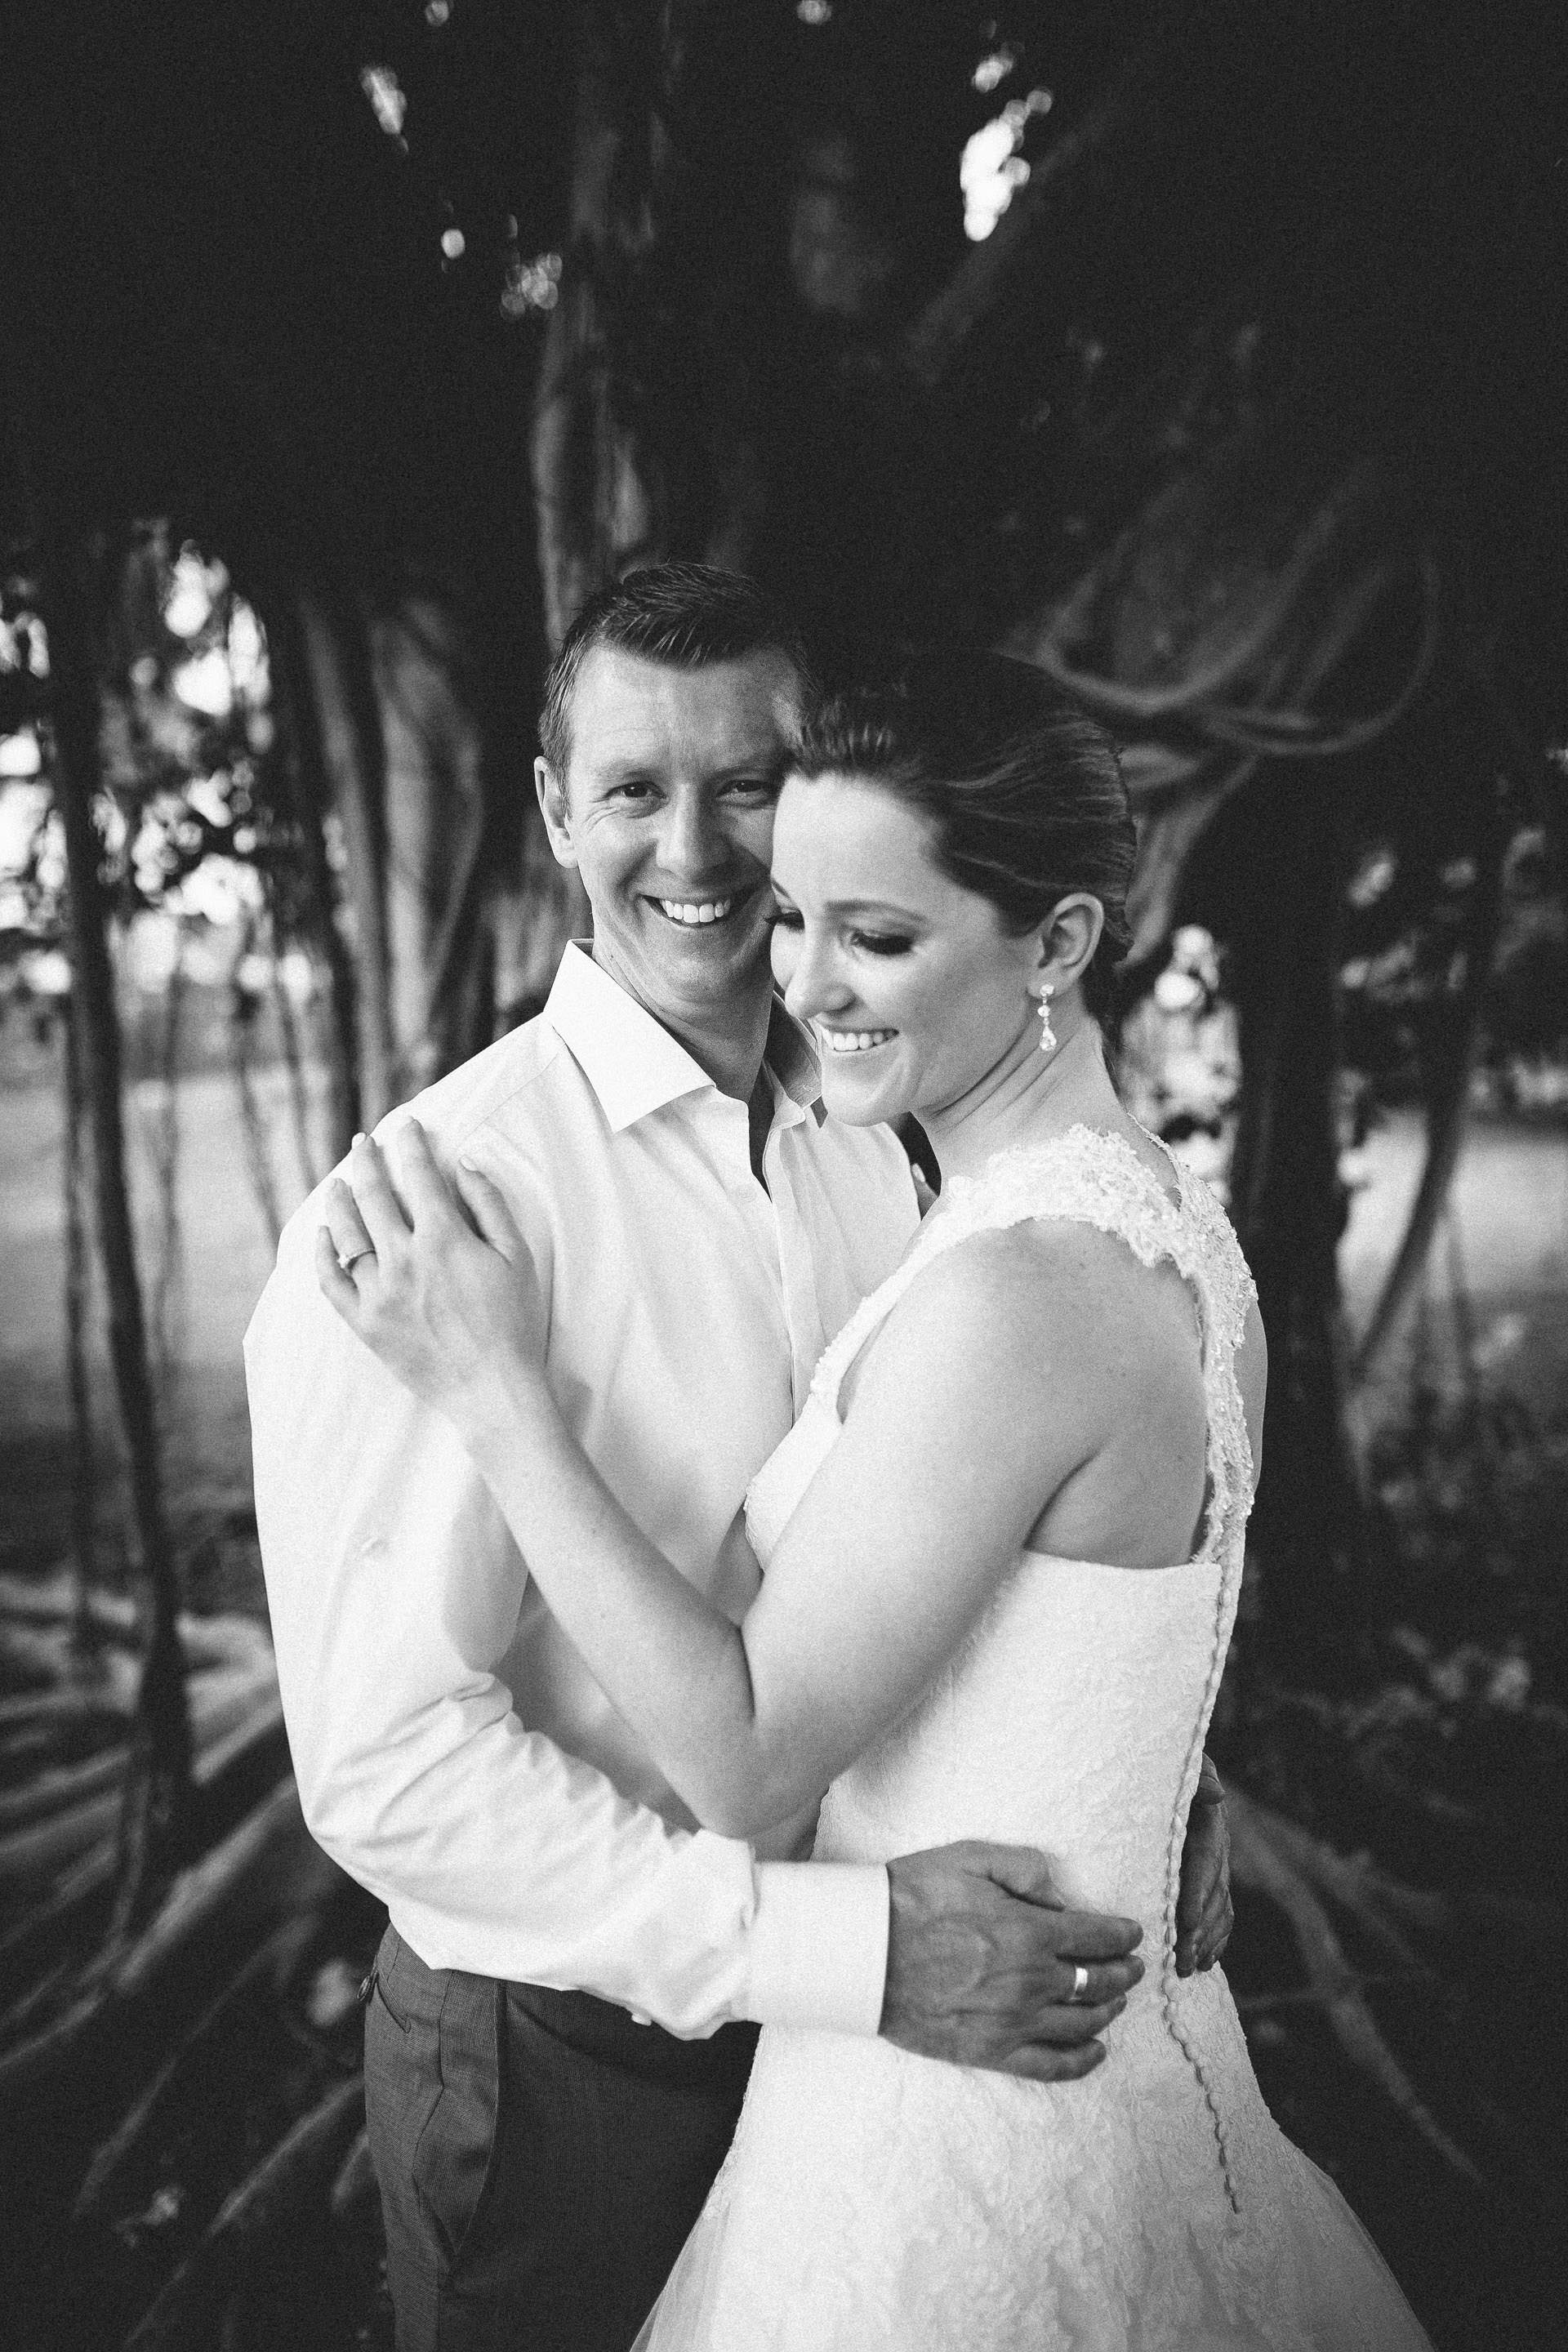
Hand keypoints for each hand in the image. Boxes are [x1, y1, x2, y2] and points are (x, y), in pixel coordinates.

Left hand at [315, 1122, 545, 1435]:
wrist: (492, 1389)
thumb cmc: (514, 1323)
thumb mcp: (518, 1257)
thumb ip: (490, 1206)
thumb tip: (465, 1166)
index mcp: (443, 1238)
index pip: (419, 1175)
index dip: (411, 1144)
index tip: (407, 1126)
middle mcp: (403, 1259)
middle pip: (374, 1195)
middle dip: (368, 1160)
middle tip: (364, 1143)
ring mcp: (378, 1292)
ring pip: (346, 1232)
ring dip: (339, 1199)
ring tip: (338, 1181)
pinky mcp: (365, 1323)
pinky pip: (331, 1281)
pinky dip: (322, 1254)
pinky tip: (322, 1235)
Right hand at [881, 1842, 1144, 2081]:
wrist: (864, 1951)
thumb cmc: (913, 1897)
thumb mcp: (970, 1857)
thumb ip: (1025, 1869)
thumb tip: (1060, 1895)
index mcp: (1031, 1931)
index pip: (1097, 1936)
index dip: (1122, 1935)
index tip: (1132, 1934)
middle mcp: (1032, 1981)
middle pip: (1098, 1982)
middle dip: (1123, 1973)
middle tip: (1133, 1967)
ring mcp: (1013, 2022)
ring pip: (1082, 2024)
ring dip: (1108, 2012)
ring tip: (1115, 2002)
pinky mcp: (991, 2051)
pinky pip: (1051, 2065)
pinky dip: (1082, 2061)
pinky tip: (1095, 2051)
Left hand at [1175, 1754, 1231, 1976]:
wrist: (1158, 1763)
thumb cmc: (1158, 1760)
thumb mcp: (1174, 1762)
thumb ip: (1196, 1774)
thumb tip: (1217, 1793)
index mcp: (1204, 1819)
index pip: (1204, 1859)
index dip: (1198, 1891)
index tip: (1186, 1921)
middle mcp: (1214, 1844)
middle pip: (1213, 1892)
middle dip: (1200, 1928)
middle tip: (1182, 1958)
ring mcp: (1213, 1864)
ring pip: (1219, 1907)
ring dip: (1207, 1940)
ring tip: (1188, 1967)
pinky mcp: (1207, 1878)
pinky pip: (1220, 1911)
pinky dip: (1216, 1938)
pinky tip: (1205, 1962)